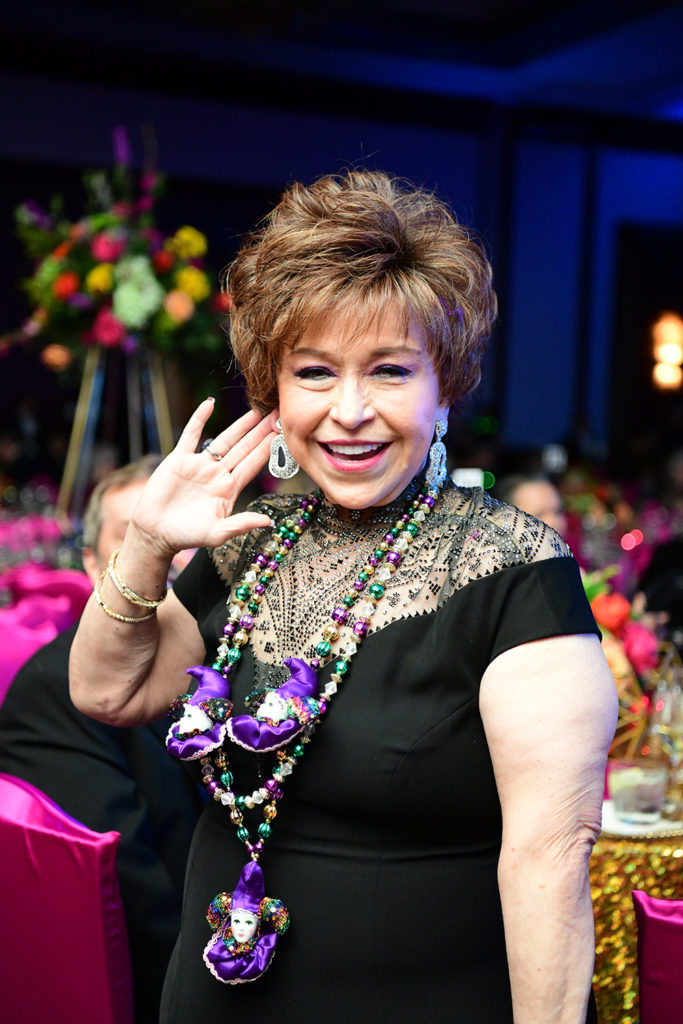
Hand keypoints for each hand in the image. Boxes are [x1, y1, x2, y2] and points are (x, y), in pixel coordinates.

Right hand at [130, 399, 277, 556]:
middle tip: (277, 414)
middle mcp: (218, 474)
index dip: (268, 449)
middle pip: (244, 448)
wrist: (155, 532)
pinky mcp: (179, 459)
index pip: (253, 464)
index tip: (283, 434)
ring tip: (255, 410)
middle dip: (260, 432)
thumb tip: (268, 522)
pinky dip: (199, 419)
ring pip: (224, 439)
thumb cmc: (187, 536)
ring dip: (239, 425)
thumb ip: (241, 524)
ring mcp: (199, 465)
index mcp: (229, 489)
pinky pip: (191, 435)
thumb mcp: (217, 533)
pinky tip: (208, 404)